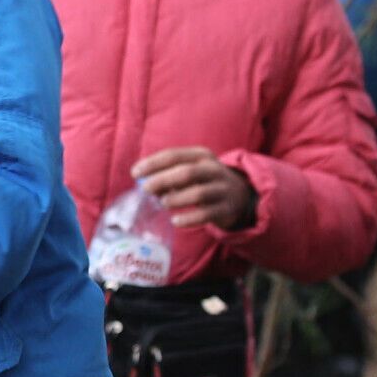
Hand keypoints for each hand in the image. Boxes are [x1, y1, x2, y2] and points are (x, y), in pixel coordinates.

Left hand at [133, 146, 256, 229]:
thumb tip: (143, 183)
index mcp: (202, 156)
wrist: (241, 196)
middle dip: (163, 180)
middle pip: (186, 172)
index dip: (153, 163)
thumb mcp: (192, 171)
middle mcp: (214, 170)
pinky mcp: (226, 209)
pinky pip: (206, 214)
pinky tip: (175, 221)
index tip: (135, 173)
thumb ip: (169, 174)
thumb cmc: (205, 181)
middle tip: (145, 189)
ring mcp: (222, 189)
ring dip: (176, 199)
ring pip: (198, 193)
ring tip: (163, 204)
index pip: (174, 155)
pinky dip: (189, 218)